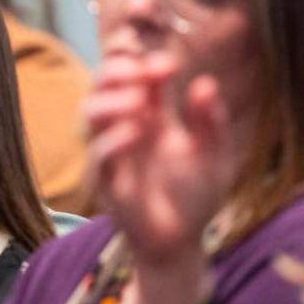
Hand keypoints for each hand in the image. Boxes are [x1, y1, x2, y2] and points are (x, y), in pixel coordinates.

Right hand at [84, 51, 235, 263]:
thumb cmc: (196, 196)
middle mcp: (125, 125)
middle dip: (117, 70)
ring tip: (139, 101)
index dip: (142, 61)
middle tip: (143, 72)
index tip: (169, 66)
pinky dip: (113, 139)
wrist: (182, 241)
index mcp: (151, 113)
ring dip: (110, 100)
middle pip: (101, 83)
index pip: (133, 74)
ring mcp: (111, 150)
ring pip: (88, 111)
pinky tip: (137, 132)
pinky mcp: (104, 179)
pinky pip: (97, 154)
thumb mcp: (214, 154)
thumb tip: (205, 82)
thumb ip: (210, 121)